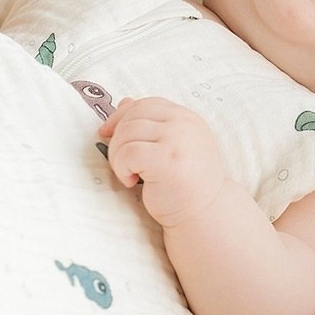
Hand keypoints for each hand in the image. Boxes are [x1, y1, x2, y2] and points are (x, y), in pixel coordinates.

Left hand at [99, 97, 226, 226]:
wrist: (205, 212)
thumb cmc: (187, 183)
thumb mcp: (173, 146)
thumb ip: (153, 124)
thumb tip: (124, 102)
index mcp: (187, 118)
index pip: (146, 104)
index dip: (122, 116)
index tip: (108, 133)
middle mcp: (184, 123)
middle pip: (133, 116)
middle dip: (117, 139)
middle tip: (123, 164)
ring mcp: (177, 139)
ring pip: (126, 133)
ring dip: (118, 156)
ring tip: (129, 174)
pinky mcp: (166, 158)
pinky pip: (127, 153)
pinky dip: (122, 168)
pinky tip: (132, 182)